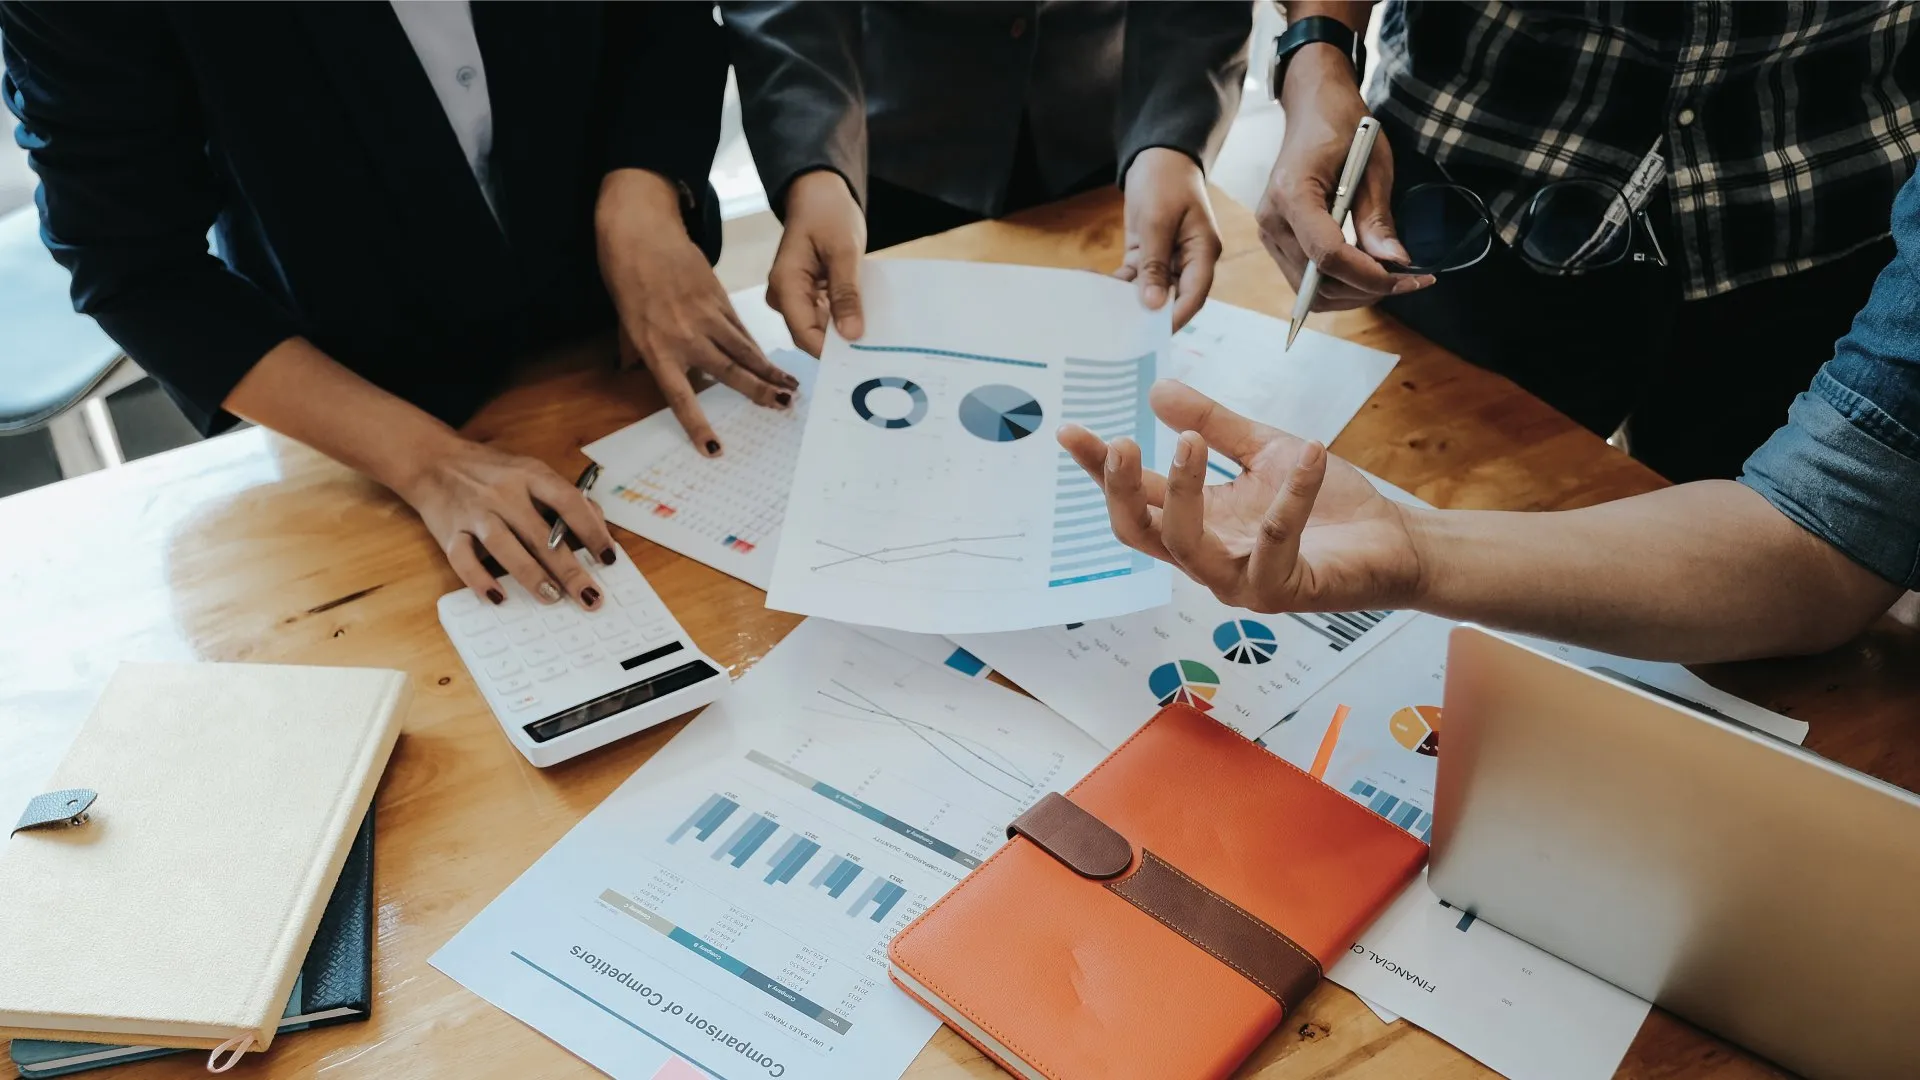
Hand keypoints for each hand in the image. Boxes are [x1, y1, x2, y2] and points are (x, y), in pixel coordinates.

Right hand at [395, 434, 618, 610]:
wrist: (433, 460)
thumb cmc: (493, 472)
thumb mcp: (531, 471)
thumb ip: (564, 497)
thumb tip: (599, 528)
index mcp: (530, 475)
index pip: (568, 502)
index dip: (592, 531)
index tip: (609, 558)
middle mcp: (503, 493)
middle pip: (540, 534)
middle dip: (569, 569)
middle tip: (589, 596)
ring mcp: (475, 513)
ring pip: (505, 546)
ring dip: (530, 575)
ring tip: (552, 596)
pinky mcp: (449, 532)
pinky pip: (463, 560)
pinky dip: (480, 580)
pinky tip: (499, 597)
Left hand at [598, 168, 797, 455]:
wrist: (641, 235)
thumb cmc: (628, 281)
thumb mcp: (626, 324)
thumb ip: (636, 353)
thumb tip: (634, 375)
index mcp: (657, 350)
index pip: (681, 397)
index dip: (698, 425)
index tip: (715, 449)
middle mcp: (685, 338)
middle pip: (729, 372)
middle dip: (758, 392)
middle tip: (783, 407)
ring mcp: (706, 317)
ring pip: (744, 351)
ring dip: (770, 371)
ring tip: (791, 388)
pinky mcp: (719, 299)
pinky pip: (741, 330)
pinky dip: (756, 348)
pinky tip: (771, 361)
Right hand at [770, 169, 865, 355]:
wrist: (819, 193)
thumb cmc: (829, 214)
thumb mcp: (845, 251)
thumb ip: (847, 293)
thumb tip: (852, 335)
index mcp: (785, 284)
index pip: (803, 333)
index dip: (830, 352)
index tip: (861, 361)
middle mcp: (783, 296)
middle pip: (809, 334)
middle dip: (840, 346)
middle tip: (876, 355)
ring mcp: (793, 296)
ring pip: (818, 328)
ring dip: (844, 333)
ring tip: (876, 341)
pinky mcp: (805, 295)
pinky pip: (823, 316)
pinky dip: (844, 319)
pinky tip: (867, 323)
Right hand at [1056, 381, 1426, 612]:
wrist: (1393, 541)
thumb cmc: (1328, 506)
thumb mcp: (1262, 450)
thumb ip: (1212, 425)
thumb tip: (1157, 390)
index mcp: (1199, 524)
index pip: (1137, 499)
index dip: (1100, 469)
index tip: (1070, 430)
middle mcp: (1209, 558)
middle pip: (1141, 534)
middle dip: (1121, 490)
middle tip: (1119, 442)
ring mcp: (1241, 581)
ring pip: (1189, 545)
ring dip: (1185, 491)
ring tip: (1191, 441)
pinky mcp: (1283, 591)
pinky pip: (1275, 543)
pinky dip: (1291, 495)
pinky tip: (1308, 451)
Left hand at [1117, 148, 1220, 329]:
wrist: (1156, 153)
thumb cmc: (1164, 180)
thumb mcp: (1158, 220)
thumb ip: (1155, 264)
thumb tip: (1154, 303)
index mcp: (1203, 251)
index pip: (1194, 294)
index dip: (1175, 317)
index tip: (1152, 337)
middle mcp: (1188, 259)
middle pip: (1173, 297)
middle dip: (1150, 316)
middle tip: (1124, 336)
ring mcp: (1168, 257)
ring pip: (1150, 289)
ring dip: (1129, 301)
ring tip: (1105, 318)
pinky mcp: (1148, 253)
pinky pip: (1134, 276)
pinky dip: (1118, 284)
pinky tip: (1096, 289)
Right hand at [1257, 46, 1431, 310]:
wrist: (1312, 110)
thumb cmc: (1343, 127)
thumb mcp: (1372, 164)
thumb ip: (1378, 218)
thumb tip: (1395, 263)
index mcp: (1293, 194)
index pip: (1327, 255)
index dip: (1367, 275)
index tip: (1405, 278)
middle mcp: (1272, 220)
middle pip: (1317, 283)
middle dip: (1364, 290)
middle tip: (1406, 281)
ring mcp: (1270, 234)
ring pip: (1310, 293)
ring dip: (1352, 293)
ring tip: (1387, 277)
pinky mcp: (1277, 241)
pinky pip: (1307, 281)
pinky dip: (1339, 285)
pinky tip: (1364, 270)